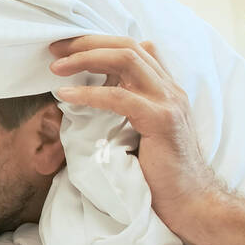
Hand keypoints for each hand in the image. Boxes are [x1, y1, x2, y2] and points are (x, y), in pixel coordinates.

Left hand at [50, 35, 221, 244]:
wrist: (190, 202)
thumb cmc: (160, 172)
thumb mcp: (138, 131)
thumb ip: (125, 107)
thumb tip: (92, 91)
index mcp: (164, 88)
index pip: (132, 47)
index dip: (97, 42)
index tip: (65, 48)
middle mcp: (169, 88)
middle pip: (127, 45)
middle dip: (86, 42)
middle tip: (55, 49)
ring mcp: (168, 102)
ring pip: (126, 59)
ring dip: (85, 58)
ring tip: (56, 68)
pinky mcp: (161, 121)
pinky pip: (120, 97)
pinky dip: (88, 93)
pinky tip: (65, 95)